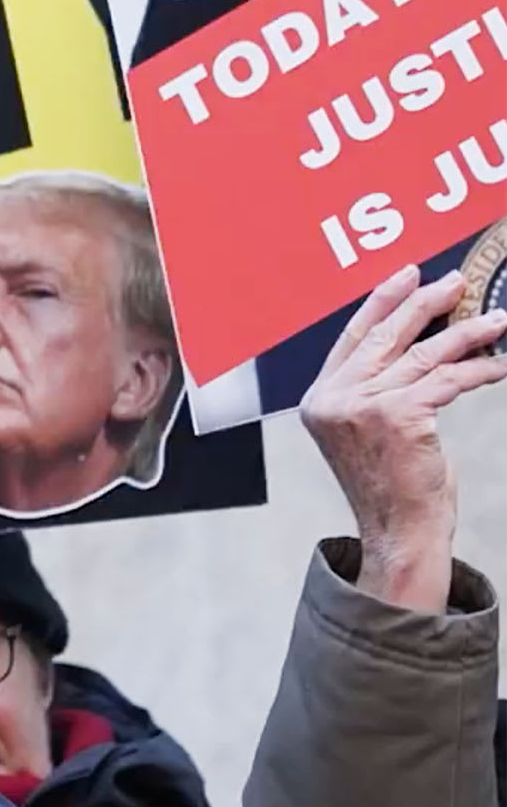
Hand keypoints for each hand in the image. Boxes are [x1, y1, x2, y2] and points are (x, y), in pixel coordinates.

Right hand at [300, 266, 506, 610]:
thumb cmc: (392, 484)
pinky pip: (449, 379)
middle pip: (386, 335)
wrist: (399, 530)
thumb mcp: (370, 430)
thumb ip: (376, 389)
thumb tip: (422, 342)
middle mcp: (333, 398)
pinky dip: (481, 368)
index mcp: (319, 398)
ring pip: (425, 354)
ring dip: (468, 333)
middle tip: (457, 282)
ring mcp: (362, 406)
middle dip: (426, 303)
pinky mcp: (398, 415)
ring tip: (497, 320)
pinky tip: (501, 362)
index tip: (409, 276)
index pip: (353, 337)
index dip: (382, 302)